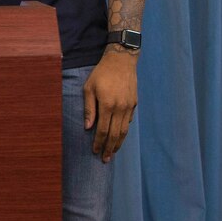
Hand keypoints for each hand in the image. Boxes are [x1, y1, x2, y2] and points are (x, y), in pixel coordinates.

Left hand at [83, 45, 138, 161]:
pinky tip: (119, 136)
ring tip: (113, 152)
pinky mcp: (134, 104)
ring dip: (118, 143)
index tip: (95, 152)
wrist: (121, 61)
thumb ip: (89, 109)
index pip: (103, 130)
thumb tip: (87, 127)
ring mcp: (129, 107)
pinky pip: (128, 121)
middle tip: (105, 159)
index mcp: (107, 105)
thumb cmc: (101, 73)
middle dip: (109, 148)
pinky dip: (123, 131)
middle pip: (115, 134)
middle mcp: (120, 108)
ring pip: (124, 131)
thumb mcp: (89, 88)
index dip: (99, 142)